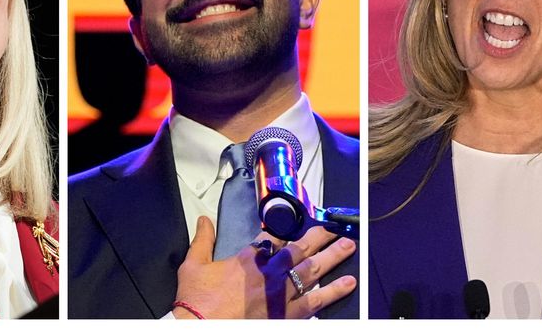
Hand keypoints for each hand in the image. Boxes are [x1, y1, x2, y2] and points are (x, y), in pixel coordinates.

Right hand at [172, 216, 356, 318]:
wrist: (200, 328)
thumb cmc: (196, 301)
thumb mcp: (193, 265)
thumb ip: (202, 240)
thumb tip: (204, 220)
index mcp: (248, 260)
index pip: (273, 239)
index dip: (288, 232)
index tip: (300, 225)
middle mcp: (268, 273)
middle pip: (300, 250)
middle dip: (320, 238)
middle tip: (335, 229)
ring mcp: (280, 295)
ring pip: (313, 272)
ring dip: (333, 257)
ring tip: (348, 247)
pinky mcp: (287, 316)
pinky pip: (316, 302)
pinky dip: (333, 292)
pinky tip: (347, 283)